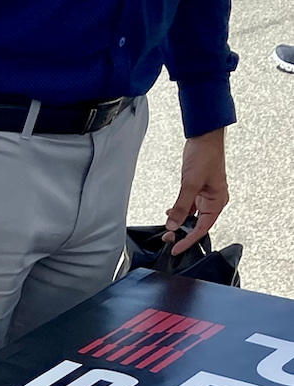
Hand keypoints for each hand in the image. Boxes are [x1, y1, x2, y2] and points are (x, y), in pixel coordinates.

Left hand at [165, 128, 228, 255]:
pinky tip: (169, 214)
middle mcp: (213, 201)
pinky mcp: (197, 190)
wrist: (204, 137)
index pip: (202, 228)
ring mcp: (205, 196)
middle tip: (168, 240)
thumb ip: (181, 207)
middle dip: (182, 233)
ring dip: (179, 224)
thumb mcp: (191, 184)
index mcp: (218, 201)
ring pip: (191, 217)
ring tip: (166, 230)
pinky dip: (178, 212)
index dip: (188, 240)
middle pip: (197, 224)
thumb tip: (173, 225)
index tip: (176, 249)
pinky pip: (188, 207)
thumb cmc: (205, 156)